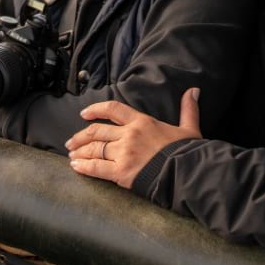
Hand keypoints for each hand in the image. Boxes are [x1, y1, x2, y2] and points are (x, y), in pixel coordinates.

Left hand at [65, 88, 201, 188]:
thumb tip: (193, 91)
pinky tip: (76, 166)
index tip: (84, 114)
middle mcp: (129, 134)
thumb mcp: (189, 128)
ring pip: (94, 148)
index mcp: (142, 121)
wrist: (187, 173)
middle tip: (71, 141)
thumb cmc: (187, 152)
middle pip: (97, 131)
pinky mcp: (121, 172)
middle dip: (81, 136)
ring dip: (80, 151)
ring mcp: (123, 152)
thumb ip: (188, 109)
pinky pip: (96, 167)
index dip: (96, 109)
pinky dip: (84, 166)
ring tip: (72, 154)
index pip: (113, 109)